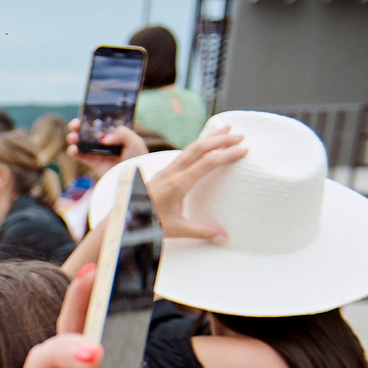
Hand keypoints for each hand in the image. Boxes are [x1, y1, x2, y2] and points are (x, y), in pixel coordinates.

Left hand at [139, 125, 247, 242]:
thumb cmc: (147, 223)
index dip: (226, 154)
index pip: (207, 163)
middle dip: (221, 140)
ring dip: (210, 138)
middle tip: (241, 136)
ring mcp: (166, 170)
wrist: (124, 219)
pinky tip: (207, 143)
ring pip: (191, 147)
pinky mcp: (164, 171)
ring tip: (227, 130)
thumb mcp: (175, 229)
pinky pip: (184, 153)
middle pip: (199, 148)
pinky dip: (199, 145)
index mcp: (177, 184)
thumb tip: (224, 236)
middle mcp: (171, 173)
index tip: (243, 150)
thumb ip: (200, 231)